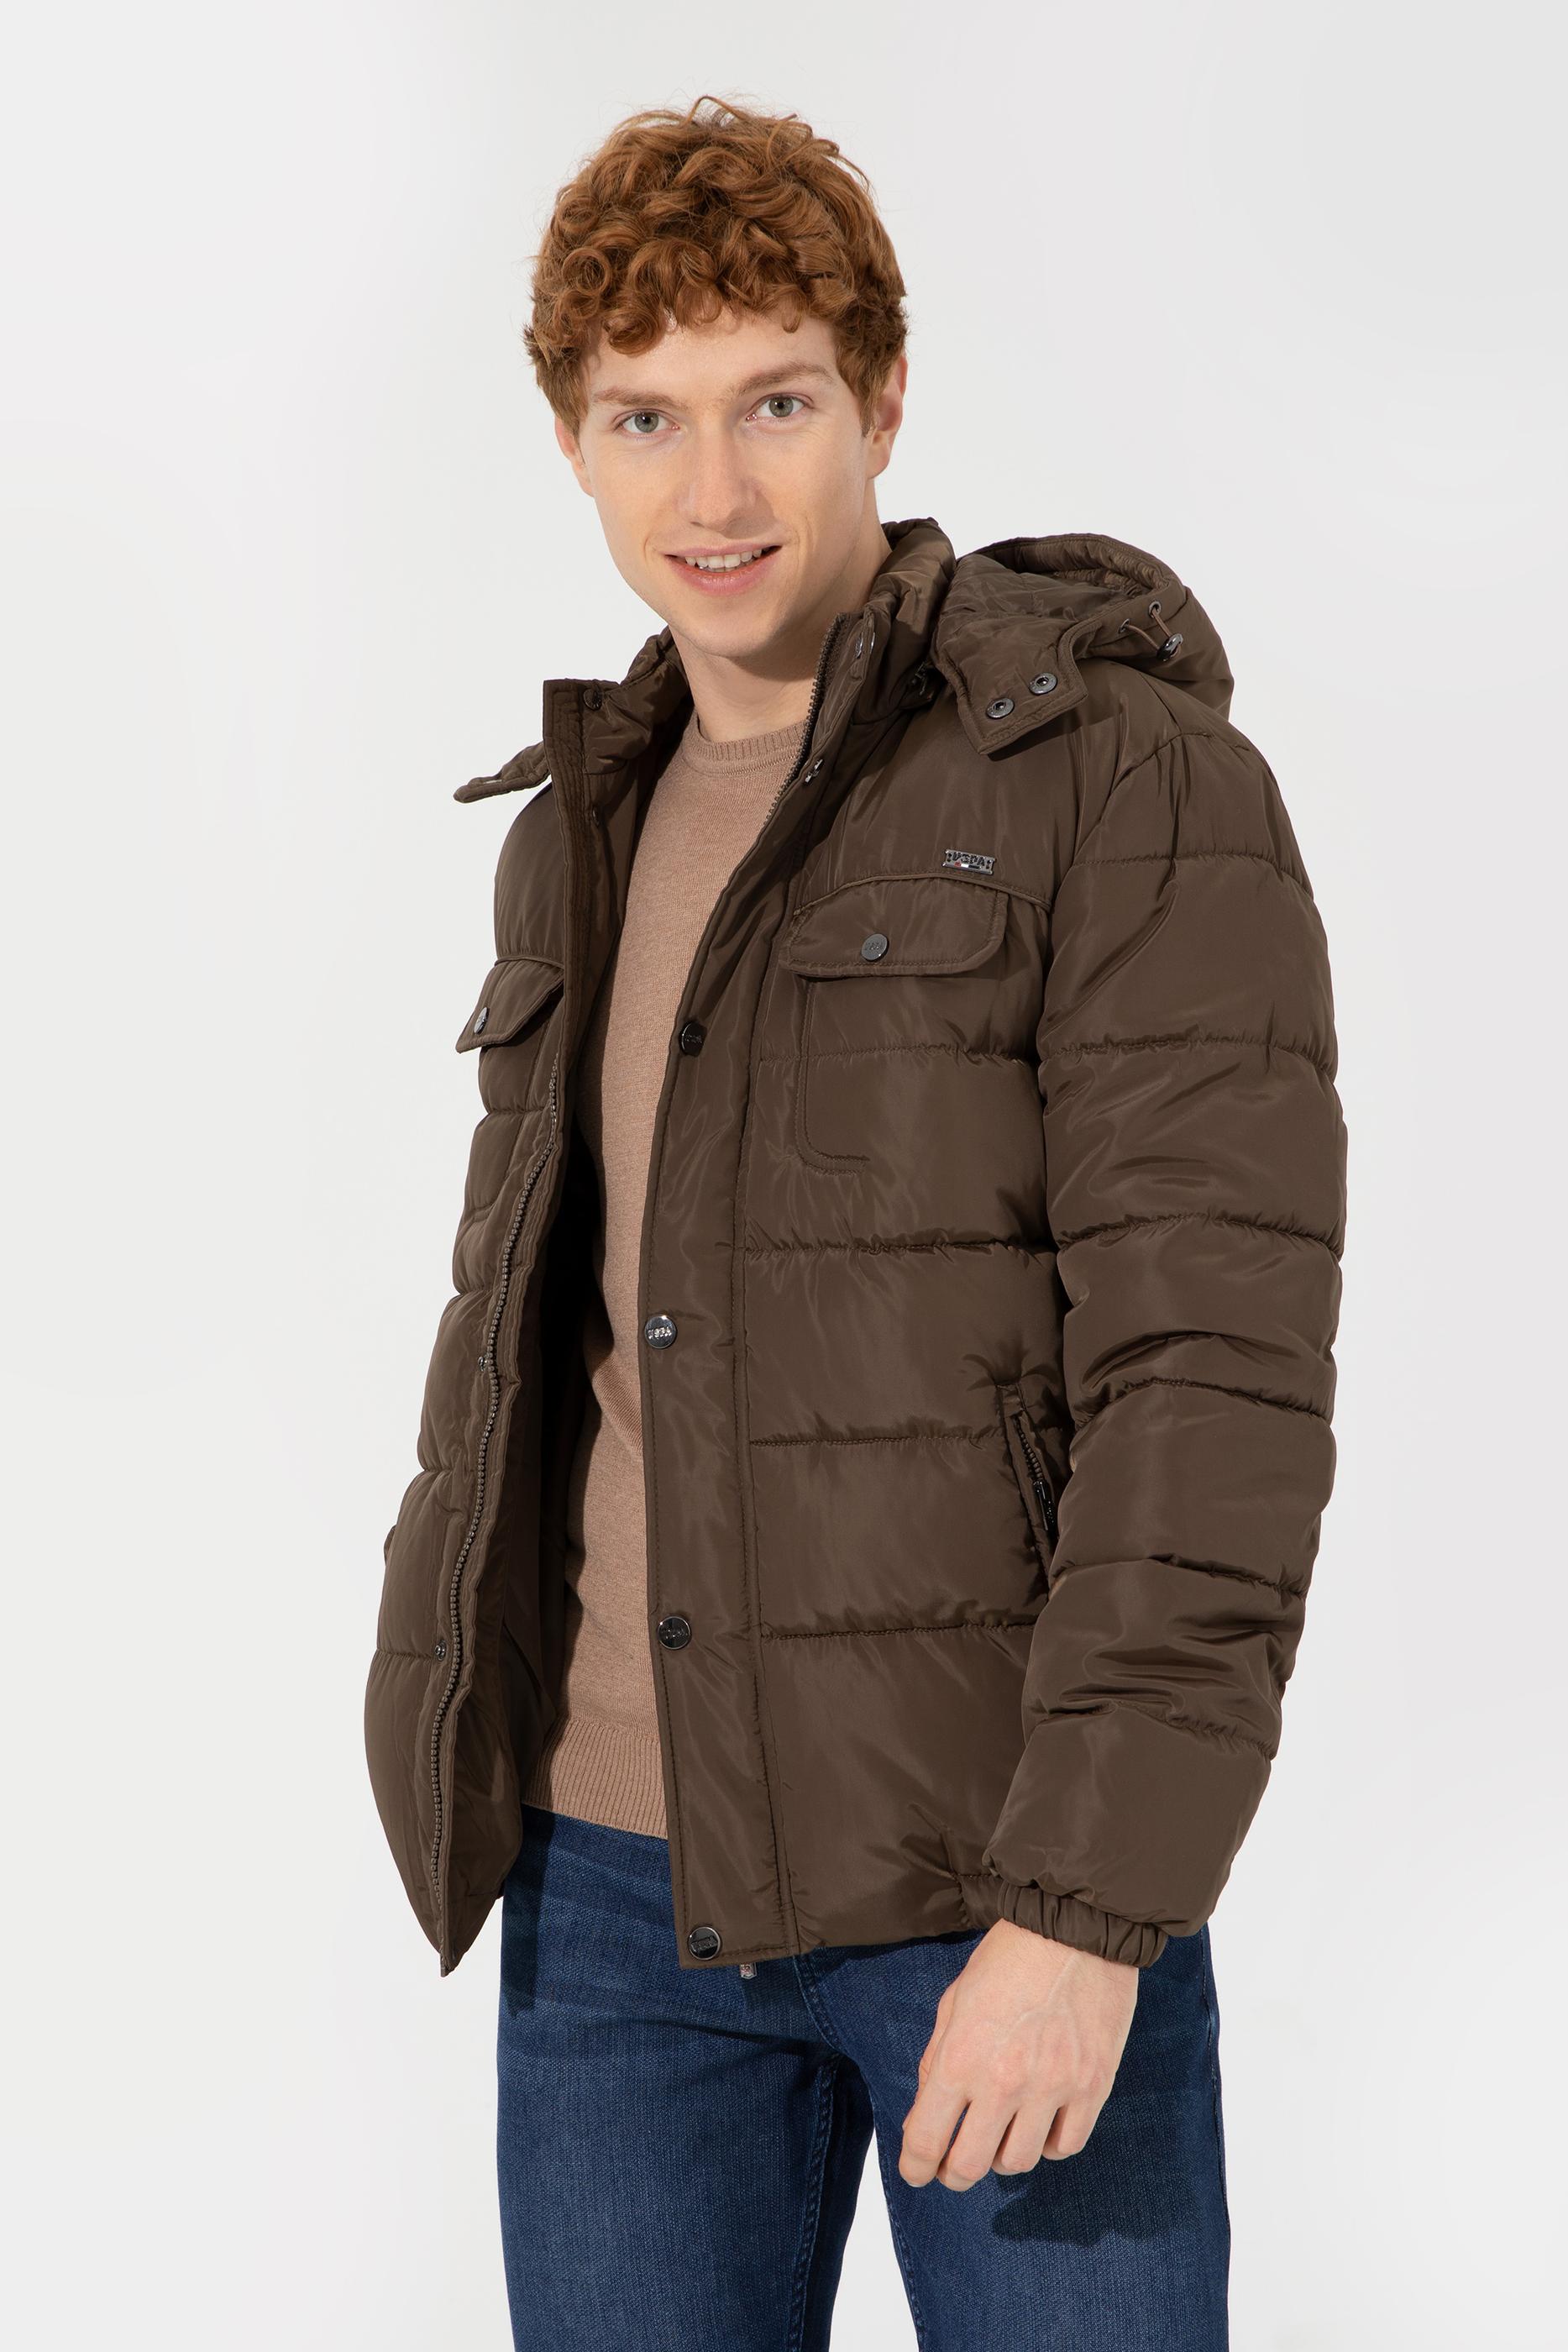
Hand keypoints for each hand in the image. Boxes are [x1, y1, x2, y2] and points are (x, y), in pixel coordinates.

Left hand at [898, 1921, 1137, 2188]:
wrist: (1075, 1928)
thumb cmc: (1008, 1959)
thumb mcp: (954, 2002)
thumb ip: (937, 2061)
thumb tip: (927, 2113)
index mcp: (961, 2056)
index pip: (927, 2140)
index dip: (916, 2167)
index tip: (917, 2171)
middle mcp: (1004, 2081)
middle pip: (970, 2166)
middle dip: (954, 2174)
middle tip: (953, 2167)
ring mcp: (1052, 2088)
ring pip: (1019, 2162)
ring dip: (1002, 2156)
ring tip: (1001, 2134)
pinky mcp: (1091, 2087)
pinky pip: (1066, 2146)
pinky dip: (1048, 2145)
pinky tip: (1040, 2125)